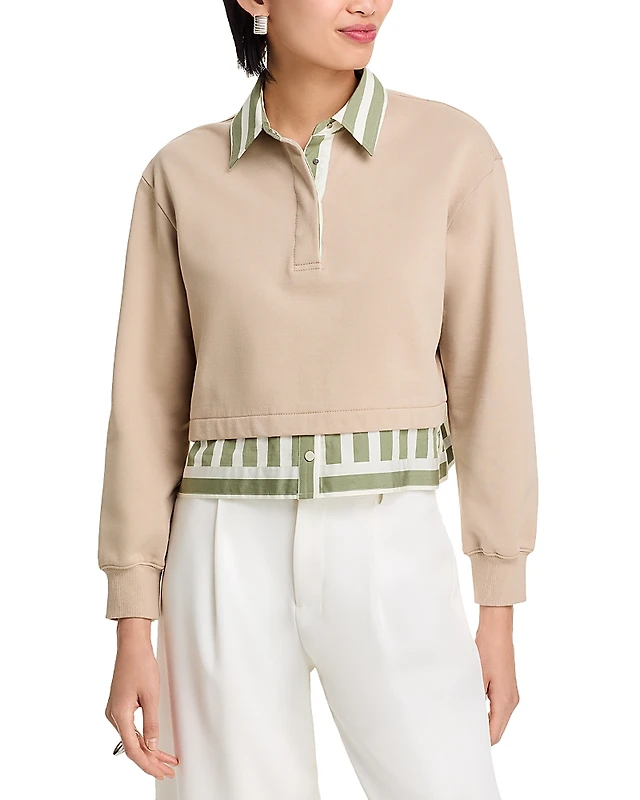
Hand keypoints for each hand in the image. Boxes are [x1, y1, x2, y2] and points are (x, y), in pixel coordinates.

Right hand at [105, 618, 178, 778]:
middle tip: (168, 770)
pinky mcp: (119, 706)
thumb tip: (152, 745)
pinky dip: (143, 738)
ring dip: (148, 750)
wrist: (132, 646)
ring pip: (132, 739)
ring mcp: (115, 711)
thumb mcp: (151, 695)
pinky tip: (153, 745)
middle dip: (151, 760)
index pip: (133, 749)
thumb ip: (151, 723)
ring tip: (165, 761)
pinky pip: (130, 729)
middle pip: (132, 747)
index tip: (161, 771)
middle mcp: (113, 716)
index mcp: (120, 715)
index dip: (148, 764)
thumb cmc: (140, 665)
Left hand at [475, 605, 518, 744]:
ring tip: (463, 720)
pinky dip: (487, 711)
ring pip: (498, 718)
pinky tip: (472, 705)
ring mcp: (511, 694)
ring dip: (484, 721)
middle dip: (482, 734)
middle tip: (460, 733)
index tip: (465, 744)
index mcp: (505, 702)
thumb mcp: (476, 677)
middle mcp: (511, 701)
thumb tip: (465, 718)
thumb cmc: (487, 649)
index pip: (495, 734)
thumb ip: (473, 700)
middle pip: (497, 729)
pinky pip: (498, 707)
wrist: (498, 629)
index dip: (481, 742)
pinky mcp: (507, 687)